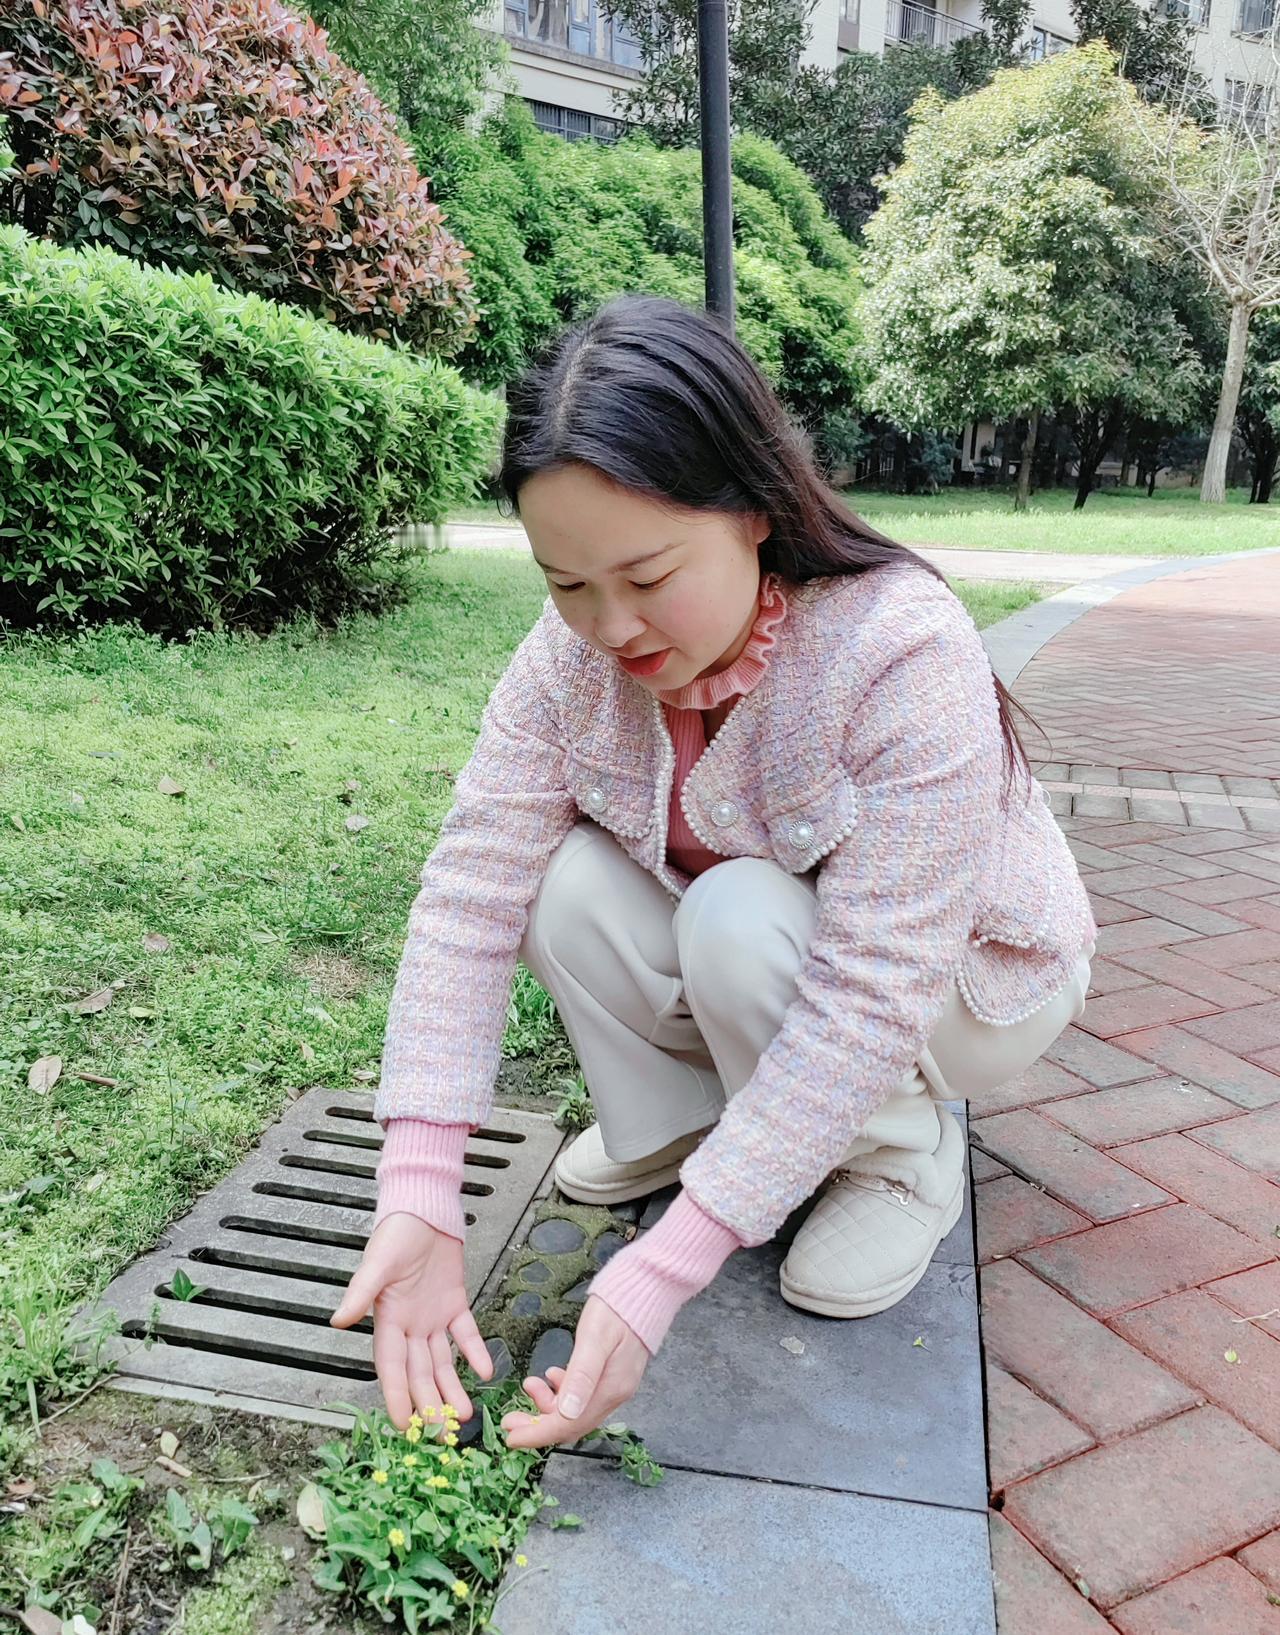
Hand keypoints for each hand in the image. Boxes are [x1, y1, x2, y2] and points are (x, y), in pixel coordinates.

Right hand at [329, 1211, 493, 1429]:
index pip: (392, 1369)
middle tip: (442, 1435)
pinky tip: (484, 1371)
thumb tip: (338, 1321)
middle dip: (430, 1405)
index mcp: (388, 1319)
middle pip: (420, 1374)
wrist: (423, 1209)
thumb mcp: (377, 1263)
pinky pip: (466, 1333)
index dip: (397, 1398)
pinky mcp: (454, 1302)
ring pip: (443, 1362)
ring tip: (464, 1414)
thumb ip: (361, 1293)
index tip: (404, 1427)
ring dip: (452, 1387)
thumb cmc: (395, 1233)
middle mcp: (410, 1324)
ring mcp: (433, 1316)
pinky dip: (475, 1351)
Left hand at [500, 1294, 650, 1450]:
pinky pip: (582, 1397)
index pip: (568, 1424)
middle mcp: (614, 1394)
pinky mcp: (611, 1376)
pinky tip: (552, 1376)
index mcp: (610, 1390)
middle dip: (537, 1425)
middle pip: (571, 1423)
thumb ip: (582, 1375)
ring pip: (575, 1411)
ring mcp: (614, 1386)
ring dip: (548, 1405)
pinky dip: (562, 1393)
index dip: (537, 1434)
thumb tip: (567, 1412)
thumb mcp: (594, 1339)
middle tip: (510, 1419)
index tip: (511, 1438)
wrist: (645, 1289)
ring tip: (530, 1384)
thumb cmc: (617, 1310)